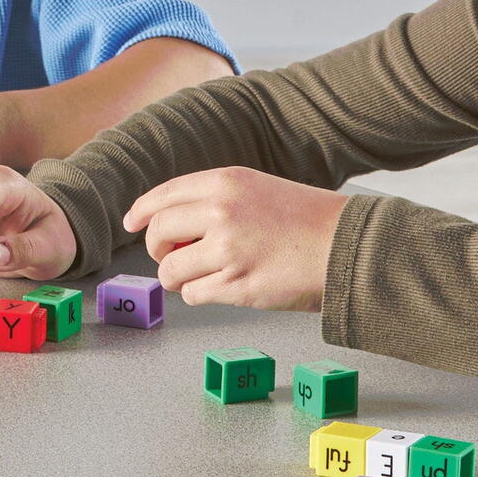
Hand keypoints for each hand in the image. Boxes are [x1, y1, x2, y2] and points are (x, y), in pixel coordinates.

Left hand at [122, 167, 349, 312]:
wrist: (346, 245)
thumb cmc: (305, 219)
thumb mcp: (256, 189)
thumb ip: (214, 199)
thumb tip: (170, 225)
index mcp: (225, 181)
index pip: (162, 196)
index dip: (141, 212)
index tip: (132, 223)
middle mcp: (221, 211)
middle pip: (157, 234)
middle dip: (158, 250)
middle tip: (172, 257)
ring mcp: (228, 249)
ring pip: (170, 271)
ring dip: (179, 278)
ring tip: (205, 275)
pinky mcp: (237, 285)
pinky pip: (193, 295)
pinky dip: (200, 295)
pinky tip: (223, 287)